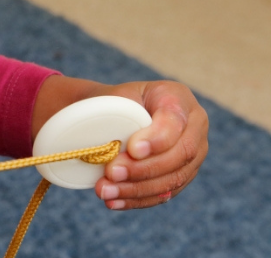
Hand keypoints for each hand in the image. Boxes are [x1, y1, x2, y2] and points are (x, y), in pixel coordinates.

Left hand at [33, 76, 207, 209]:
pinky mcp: (182, 176)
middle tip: (111, 172)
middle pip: (181, 154)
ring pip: (173, 178)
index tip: (132, 149)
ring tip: (105, 191)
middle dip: (143, 168)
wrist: (114, 114)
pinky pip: (165, 194)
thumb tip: (113, 146)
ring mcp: (193, 154)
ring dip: (137, 189)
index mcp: (177, 98)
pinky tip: (114, 202)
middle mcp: (194, 126)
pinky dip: (138, 200)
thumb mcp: (114, 97)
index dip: (157, 138)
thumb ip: (116, 113)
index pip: (175, 120)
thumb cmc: (114, 102)